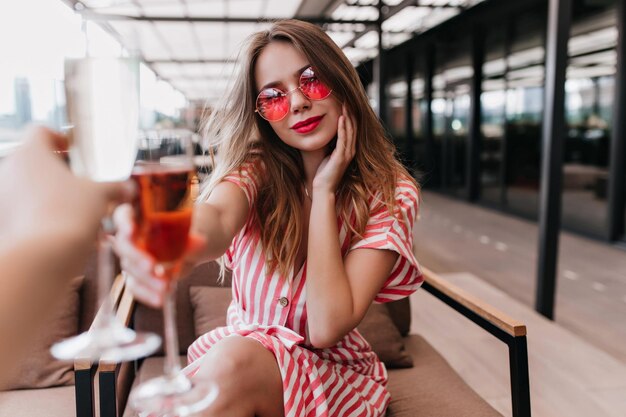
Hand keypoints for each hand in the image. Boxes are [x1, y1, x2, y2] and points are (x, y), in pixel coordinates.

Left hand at [0, 126, 133, 251]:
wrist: (44, 256)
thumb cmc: (70, 215)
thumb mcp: (101, 195)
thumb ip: (115, 187)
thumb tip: (127, 189)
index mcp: (31, 153)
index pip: (39, 131)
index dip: (58, 137)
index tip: (72, 150)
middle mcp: (10, 170)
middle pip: (32, 159)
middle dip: (56, 169)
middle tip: (79, 180)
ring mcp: (4, 196)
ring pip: (27, 185)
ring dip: (49, 192)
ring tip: (74, 207)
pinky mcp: (4, 219)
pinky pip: (23, 209)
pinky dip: (40, 213)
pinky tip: (63, 227)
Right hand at [112, 204, 206, 307]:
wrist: (204, 236)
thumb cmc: (197, 225)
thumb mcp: (198, 229)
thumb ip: (194, 237)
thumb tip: (199, 243)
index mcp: (142, 215)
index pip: (123, 214)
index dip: (122, 221)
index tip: (130, 230)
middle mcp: (133, 235)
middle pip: (124, 245)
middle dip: (135, 257)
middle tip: (151, 267)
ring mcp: (134, 255)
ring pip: (129, 269)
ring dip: (144, 280)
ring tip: (164, 288)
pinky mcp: (140, 273)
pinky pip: (136, 284)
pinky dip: (147, 293)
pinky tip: (161, 299)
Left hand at [312, 104, 355, 195]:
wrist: (323, 188)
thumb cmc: (324, 172)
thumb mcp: (329, 153)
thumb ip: (331, 143)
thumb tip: (328, 131)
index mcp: (349, 149)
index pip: (352, 128)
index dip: (351, 115)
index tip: (347, 102)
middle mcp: (351, 150)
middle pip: (354, 127)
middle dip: (351, 112)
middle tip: (347, 98)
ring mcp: (347, 154)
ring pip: (350, 131)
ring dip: (348, 116)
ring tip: (345, 104)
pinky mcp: (341, 157)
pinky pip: (343, 139)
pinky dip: (342, 128)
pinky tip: (341, 118)